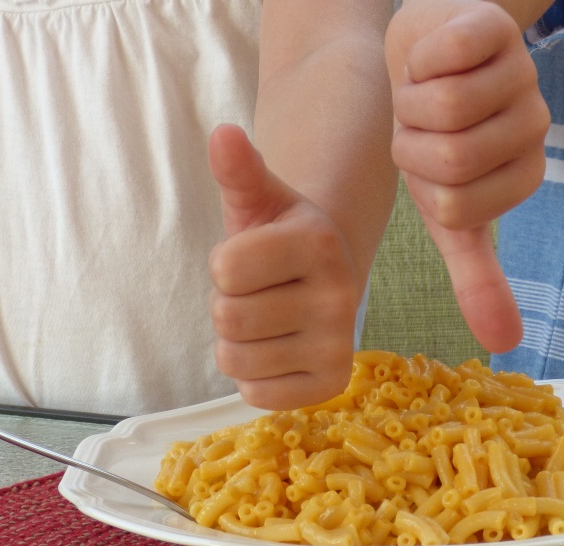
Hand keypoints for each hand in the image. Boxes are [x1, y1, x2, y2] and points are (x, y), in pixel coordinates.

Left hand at [207, 124, 358, 409]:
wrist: (322, 281)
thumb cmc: (278, 237)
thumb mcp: (259, 198)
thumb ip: (238, 169)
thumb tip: (222, 134)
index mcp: (320, 242)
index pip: (224, 270)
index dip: (223, 266)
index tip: (250, 259)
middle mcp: (340, 294)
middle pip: (229, 318)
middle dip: (227, 306)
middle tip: (256, 294)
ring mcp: (339, 343)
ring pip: (236, 360)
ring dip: (236, 343)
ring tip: (265, 321)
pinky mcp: (332, 383)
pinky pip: (255, 394)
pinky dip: (252, 377)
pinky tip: (275, 351)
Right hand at [386, 0, 548, 353]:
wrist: (424, 54)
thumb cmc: (431, 136)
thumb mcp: (448, 212)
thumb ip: (477, 275)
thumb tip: (505, 344)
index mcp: (522, 175)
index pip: (455, 203)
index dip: (417, 182)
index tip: (424, 161)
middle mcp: (532, 125)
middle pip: (451, 155)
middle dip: (410, 141)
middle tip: (417, 124)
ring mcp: (520, 73)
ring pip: (449, 105)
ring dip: (411, 100)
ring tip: (421, 91)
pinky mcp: (494, 28)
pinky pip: (450, 55)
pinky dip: (419, 60)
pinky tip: (428, 59)